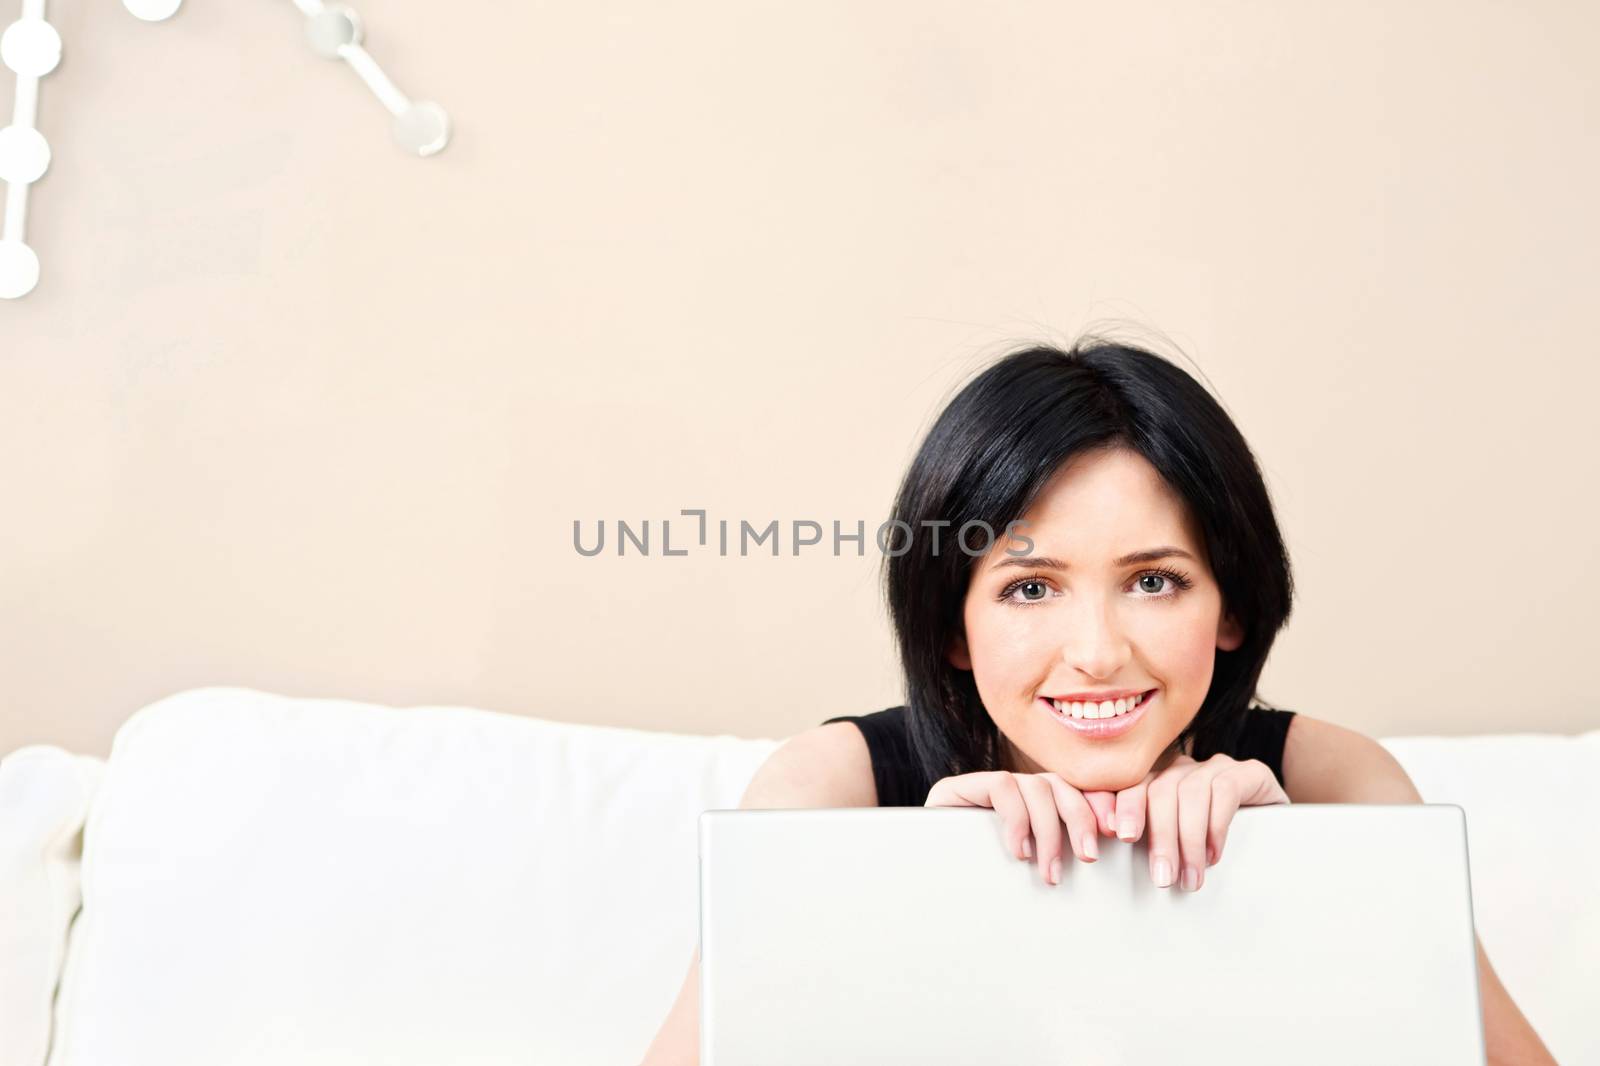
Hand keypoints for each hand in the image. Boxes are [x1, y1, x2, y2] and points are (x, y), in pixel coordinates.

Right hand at [924, 770, 1122, 886]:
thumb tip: (1111, 844)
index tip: (1116, 833)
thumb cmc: (987, 891)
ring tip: (1048, 870)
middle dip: (1080, 818)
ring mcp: (985, 786)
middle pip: (1059, 784)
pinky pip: (1002, 788)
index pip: (1073, 789)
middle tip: (1088, 857)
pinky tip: (1018, 850)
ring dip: (1049, 830)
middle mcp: (1012, 789)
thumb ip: (1063, 852)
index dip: (1097, 804)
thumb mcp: (1036, 870)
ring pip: (1036, 786)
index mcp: (1033, 804)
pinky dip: (1017, 819)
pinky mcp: (959, 788)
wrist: (927, 893)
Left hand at [1108, 752, 1289, 890]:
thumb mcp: (1178, 844)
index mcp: (1159, 780)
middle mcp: (1184, 767)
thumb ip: (1152, 842)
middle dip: (1160, 837)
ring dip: (1189, 840)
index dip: (1126, 808)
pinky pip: (1225, 791)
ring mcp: (1216, 767)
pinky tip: (1215, 854)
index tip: (1121, 836)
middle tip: (1162, 877)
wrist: (1275, 839)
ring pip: (1190, 793)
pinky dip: (1216, 825)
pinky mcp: (1250, 773)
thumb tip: (1126, 859)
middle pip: (1160, 791)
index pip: (1134, 786)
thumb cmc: (1214, 847)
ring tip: (1191, 877)